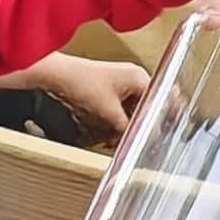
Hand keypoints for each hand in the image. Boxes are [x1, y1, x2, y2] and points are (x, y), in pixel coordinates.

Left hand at [28, 49, 152, 145]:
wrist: (59, 77)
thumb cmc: (82, 83)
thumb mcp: (109, 112)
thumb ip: (128, 127)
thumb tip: (139, 140)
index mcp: (140, 77)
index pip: (160, 102)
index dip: (158, 122)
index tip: (155, 138)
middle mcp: (134, 79)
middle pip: (147, 108)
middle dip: (139, 127)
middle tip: (136, 142)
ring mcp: (122, 84)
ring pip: (133, 111)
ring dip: (126, 127)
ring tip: (117, 140)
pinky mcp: (111, 91)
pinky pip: (121, 110)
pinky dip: (117, 123)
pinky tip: (110, 135)